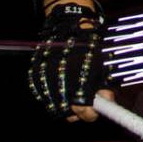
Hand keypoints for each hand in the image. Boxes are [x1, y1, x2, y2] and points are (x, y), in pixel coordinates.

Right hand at [28, 2, 109, 120]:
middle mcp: (61, 84)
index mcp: (80, 83)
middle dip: (77, 111)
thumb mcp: (103, 65)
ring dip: (65, 102)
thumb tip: (107, 102)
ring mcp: (46, 82)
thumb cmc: (89, 47)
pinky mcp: (35, 77)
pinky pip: (43, 95)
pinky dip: (52, 93)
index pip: (84, 111)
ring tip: (72, 90)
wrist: (68, 27)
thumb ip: (105, 87)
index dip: (90, 114)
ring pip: (55, 106)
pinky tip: (60, 82)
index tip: (94, 111)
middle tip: (84, 103)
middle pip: (68, 114)